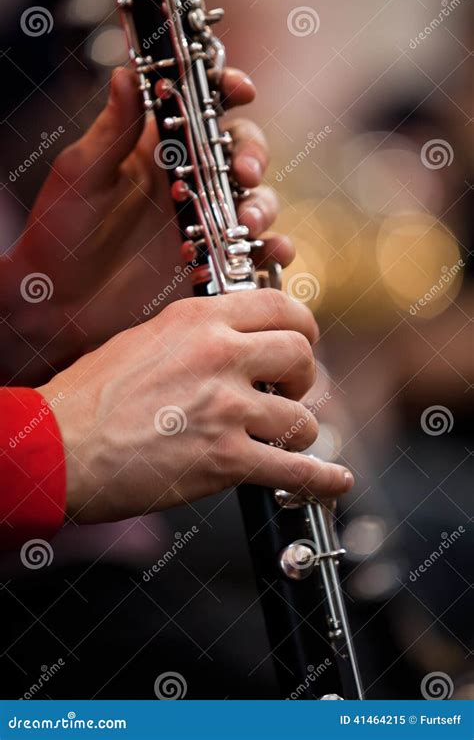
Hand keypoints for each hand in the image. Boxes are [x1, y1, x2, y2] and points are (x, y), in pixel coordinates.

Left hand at [3, 68, 291, 383]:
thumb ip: (112, 131)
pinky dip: (270, 252)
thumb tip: (127, 74)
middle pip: (242, 154)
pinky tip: (264, 254)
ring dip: (262, 207)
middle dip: (253, 156)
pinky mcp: (214, 263)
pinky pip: (255, 254)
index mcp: (159, 152)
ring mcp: (205, 225)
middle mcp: (189, 184)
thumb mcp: (81, 176)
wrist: (61, 302)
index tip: (243, 92)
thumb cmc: (60, 234)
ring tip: (245, 226)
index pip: (205, 110)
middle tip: (244, 174)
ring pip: (257, 203)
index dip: (230, 92)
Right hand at [37, 290, 352, 524]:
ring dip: (299, 430)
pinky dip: (322, 478)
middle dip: (304, 377)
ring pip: (302, 417)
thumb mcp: (143, 338)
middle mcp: (220, 356)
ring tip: (281, 437)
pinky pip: (295, 470)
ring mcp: (226, 409)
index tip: (301, 343)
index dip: (303, 327)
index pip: (281, 307)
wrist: (57, 447)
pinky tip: (335, 480)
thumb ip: (195, 334)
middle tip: (288, 390)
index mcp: (200, 321)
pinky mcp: (225, 460)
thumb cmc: (90, 396)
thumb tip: (234, 341)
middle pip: (303, 355)